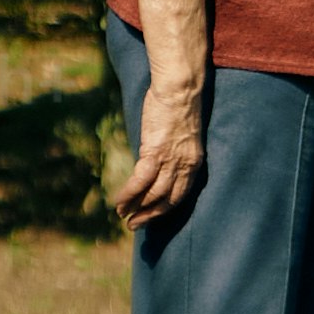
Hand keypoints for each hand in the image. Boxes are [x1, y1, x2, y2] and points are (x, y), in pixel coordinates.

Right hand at [119, 87, 206, 221]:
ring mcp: (171, 160)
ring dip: (137, 209)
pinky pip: (140, 181)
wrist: (179, 87)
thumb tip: (155, 163)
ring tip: (124, 217)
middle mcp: (186, 165)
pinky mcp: (155, 152)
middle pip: (168, 200)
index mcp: (194, 162)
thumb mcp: (181, 134)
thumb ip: (173, 151)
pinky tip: (119, 203)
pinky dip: (129, 194)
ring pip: (154, 195)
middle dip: (151, 216)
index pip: (180, 194)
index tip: (151, 217)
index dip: (164, 209)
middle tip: (135, 226)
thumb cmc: (178, 104)